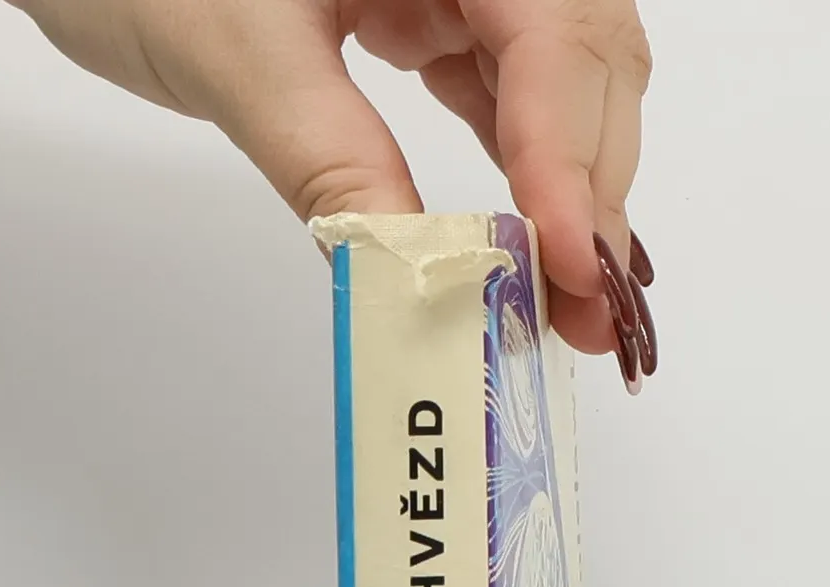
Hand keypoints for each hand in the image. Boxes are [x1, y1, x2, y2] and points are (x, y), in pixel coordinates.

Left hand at [10, 0, 652, 362]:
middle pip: (585, 59)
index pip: (552, 35)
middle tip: (586, 313)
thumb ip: (335, 165)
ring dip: (572, 189)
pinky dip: (526, 168)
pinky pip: (509, 88)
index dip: (568, 156)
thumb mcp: (237, 57)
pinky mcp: (431, 7)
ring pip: (563, 79)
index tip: (561, 263)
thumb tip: (418, 282)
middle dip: (592, 188)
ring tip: (568, 298)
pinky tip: (530, 240)